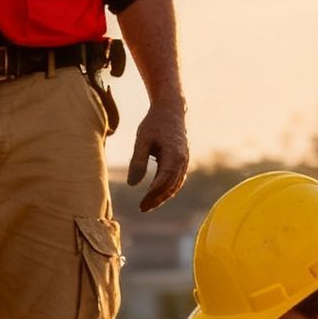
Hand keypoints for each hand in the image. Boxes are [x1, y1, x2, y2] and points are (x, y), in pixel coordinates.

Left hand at [127, 98, 189, 212]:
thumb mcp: (142, 139)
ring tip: (147, 205)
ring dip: (163, 196)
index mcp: (174, 155)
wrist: (171, 109)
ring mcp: (185, 161)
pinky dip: (168, 189)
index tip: (141, 204)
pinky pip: (177, 179)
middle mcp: (183, 160)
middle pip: (171, 186)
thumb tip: (132, 185)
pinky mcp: (183, 160)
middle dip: (157, 199)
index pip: (164, 181)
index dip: (153, 195)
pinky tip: (156, 194)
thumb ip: (137, 161)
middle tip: (142, 209)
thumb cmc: (154, 123)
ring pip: (175, 185)